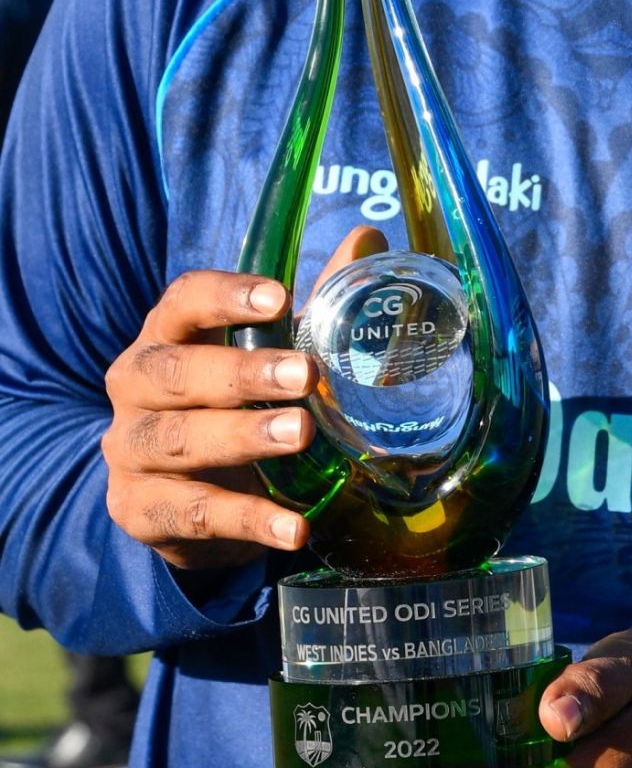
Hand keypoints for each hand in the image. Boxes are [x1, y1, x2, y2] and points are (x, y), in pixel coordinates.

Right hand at [102, 228, 384, 570]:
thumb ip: (315, 301)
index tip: (279, 297)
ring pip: (180, 440)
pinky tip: (294, 528)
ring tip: (302, 434)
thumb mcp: (269, 353)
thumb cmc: (231, 403)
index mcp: (165, 334)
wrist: (180, 494)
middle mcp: (134, 385)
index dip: (226, 297)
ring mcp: (129, 450)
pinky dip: (248, 520)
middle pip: (177, 372)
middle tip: (306, 375)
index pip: (182, 302)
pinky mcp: (138, 510)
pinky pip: (193, 514)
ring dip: (243, 438)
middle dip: (243, 373)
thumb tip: (366, 238)